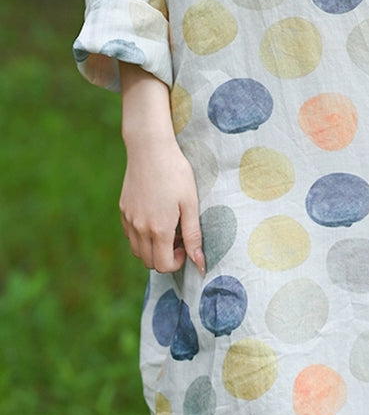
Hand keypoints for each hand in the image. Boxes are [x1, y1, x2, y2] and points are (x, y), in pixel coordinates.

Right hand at [118, 62, 204, 274]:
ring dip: (152, 248)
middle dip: (165, 257)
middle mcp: (139, 228)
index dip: (177, 262)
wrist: (150, 149)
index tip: (185, 246)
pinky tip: (155, 217)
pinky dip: (141, 235)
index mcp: (158, 230)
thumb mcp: (190, 204)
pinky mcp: (123, 209)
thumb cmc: (176, 174)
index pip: (163, 265)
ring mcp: (128, 219)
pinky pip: (130, 234)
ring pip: (137, 250)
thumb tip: (199, 263)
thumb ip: (193, 235)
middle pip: (148, 261)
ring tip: (167, 227)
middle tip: (178, 237)